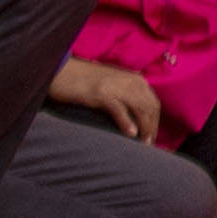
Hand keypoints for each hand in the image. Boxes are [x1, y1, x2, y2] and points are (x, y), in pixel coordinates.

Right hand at [45, 55, 167, 143]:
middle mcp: (130, 81)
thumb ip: (127, 97)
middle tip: (148, 146)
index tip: (152, 138)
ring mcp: (116, 86)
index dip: (155, 122)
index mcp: (135, 79)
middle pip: (150, 108)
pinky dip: (127, 122)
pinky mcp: (101, 92)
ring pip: (139, 108)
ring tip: (142, 144)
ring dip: (144, 128)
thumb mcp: (113, 86)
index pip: (153, 103)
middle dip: (152, 128)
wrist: (62, 71)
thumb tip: (138, 120)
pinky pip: (119, 109)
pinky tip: (131, 134)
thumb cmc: (86, 82)